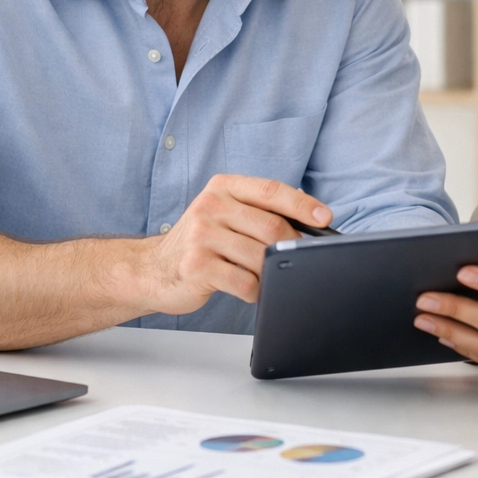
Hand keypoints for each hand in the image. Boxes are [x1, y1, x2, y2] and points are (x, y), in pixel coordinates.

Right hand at [137, 174, 331, 314]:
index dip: (303, 204)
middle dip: (290, 245)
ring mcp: (201, 236)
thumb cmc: (200, 242)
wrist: (152, 269)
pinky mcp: (197, 266)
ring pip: (260, 256)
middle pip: (271, 226)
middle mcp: (210, 206)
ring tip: (265, 275)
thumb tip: (308, 222)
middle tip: (293, 258)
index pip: (271, 190)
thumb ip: (258, 212)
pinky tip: (250, 289)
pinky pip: (244, 282)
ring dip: (271, 271)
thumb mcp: (224, 214)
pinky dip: (256, 290)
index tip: (325, 218)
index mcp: (223, 187)